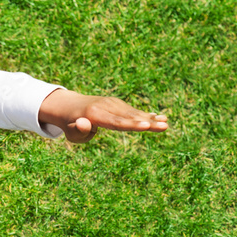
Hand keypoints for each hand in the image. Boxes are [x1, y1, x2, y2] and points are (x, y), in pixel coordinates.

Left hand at [38, 89, 167, 143]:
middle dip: (148, 122)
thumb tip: (83, 123)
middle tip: (165, 126)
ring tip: (166, 123)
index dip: (132, 125)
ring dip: (150, 118)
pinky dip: (146, 115)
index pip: (116, 122)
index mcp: (95, 114)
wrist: (70, 105)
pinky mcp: (118, 104)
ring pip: (133, 113)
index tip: (145, 126)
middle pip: (129, 117)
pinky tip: (160, 118)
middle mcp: (106, 106)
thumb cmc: (70, 124)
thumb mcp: (70, 132)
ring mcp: (113, 104)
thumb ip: (78, 130)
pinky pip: (133, 111)